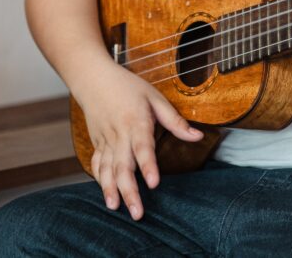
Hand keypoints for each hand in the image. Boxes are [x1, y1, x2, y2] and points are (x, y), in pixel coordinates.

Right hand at [76, 63, 203, 219]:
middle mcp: (119, 134)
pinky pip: (97, 164)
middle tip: (137, 213)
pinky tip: (107, 195)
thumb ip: (175, 120)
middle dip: (129, 191)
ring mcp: (105, 140)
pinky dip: (100, 180)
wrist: (93, 78)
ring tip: (116, 208)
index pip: (142, 147)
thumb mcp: (155, 98)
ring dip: (110, 190)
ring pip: (106, 169)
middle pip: (122, 166)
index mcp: (136, 121)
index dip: (148, 165)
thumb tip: (197, 137)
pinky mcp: (96, 143)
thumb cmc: (127, 86)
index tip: (154, 183)